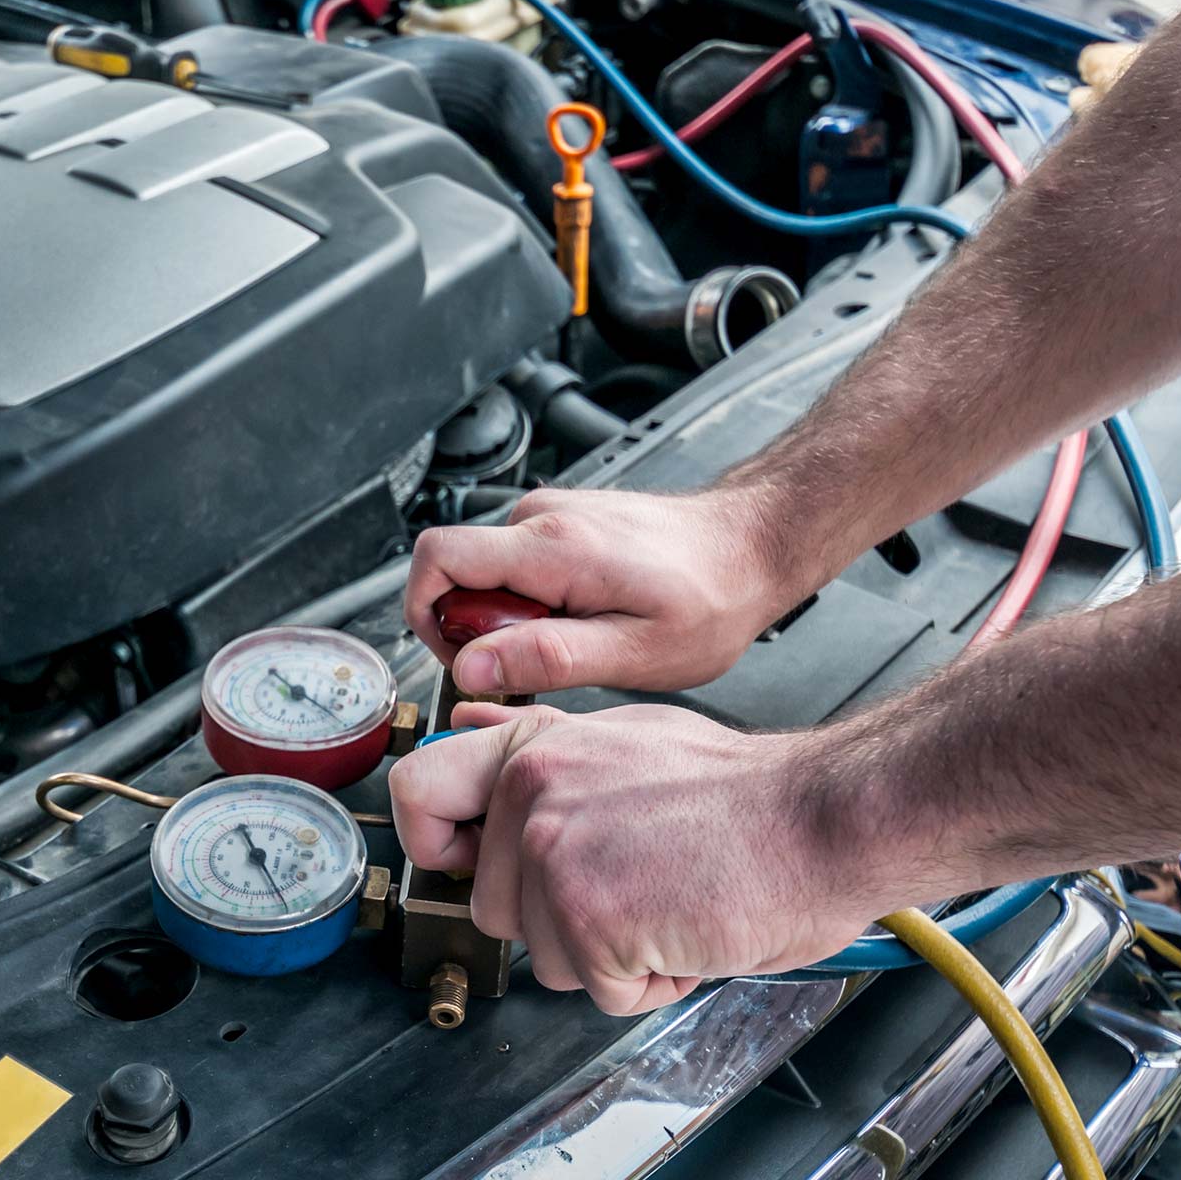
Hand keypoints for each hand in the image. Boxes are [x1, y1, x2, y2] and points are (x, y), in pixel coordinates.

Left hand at [387, 702, 927, 1015]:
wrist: (825, 819)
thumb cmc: (744, 793)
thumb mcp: (622, 738)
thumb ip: (536, 742)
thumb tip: (467, 725)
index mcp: (532, 747)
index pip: (417, 791)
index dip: (433, 844)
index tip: (464, 864)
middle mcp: (530, 792)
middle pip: (491, 905)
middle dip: (559, 919)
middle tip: (634, 883)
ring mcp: (553, 853)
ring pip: (545, 956)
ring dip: (609, 953)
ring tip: (667, 900)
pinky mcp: (588, 915)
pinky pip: (598, 989)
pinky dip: (649, 981)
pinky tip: (685, 930)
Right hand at [404, 488, 796, 694]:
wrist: (755, 546)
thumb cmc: (712, 599)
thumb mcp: (634, 653)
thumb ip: (546, 658)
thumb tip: (472, 667)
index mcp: (552, 548)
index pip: (438, 558)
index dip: (425, 613)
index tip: (458, 656)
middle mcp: (542, 517)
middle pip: (458, 572)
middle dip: (478, 628)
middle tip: (537, 664)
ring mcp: (551, 513)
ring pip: (488, 573)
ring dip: (510, 618)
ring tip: (574, 642)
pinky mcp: (562, 520)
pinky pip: (516, 565)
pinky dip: (532, 601)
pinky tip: (584, 620)